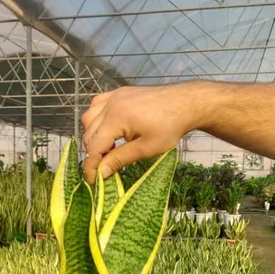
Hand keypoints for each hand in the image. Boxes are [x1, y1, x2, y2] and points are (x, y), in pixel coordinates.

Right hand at [82, 83, 207, 183]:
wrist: (185, 103)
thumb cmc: (170, 128)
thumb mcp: (146, 148)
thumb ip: (119, 159)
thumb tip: (100, 173)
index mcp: (116, 117)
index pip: (94, 146)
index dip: (91, 166)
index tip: (93, 181)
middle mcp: (110, 104)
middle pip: (89, 133)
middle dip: (94, 152)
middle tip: (105, 167)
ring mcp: (113, 96)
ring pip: (89, 118)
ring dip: (93, 136)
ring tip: (108, 148)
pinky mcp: (118, 92)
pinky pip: (97, 105)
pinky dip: (97, 119)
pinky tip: (108, 129)